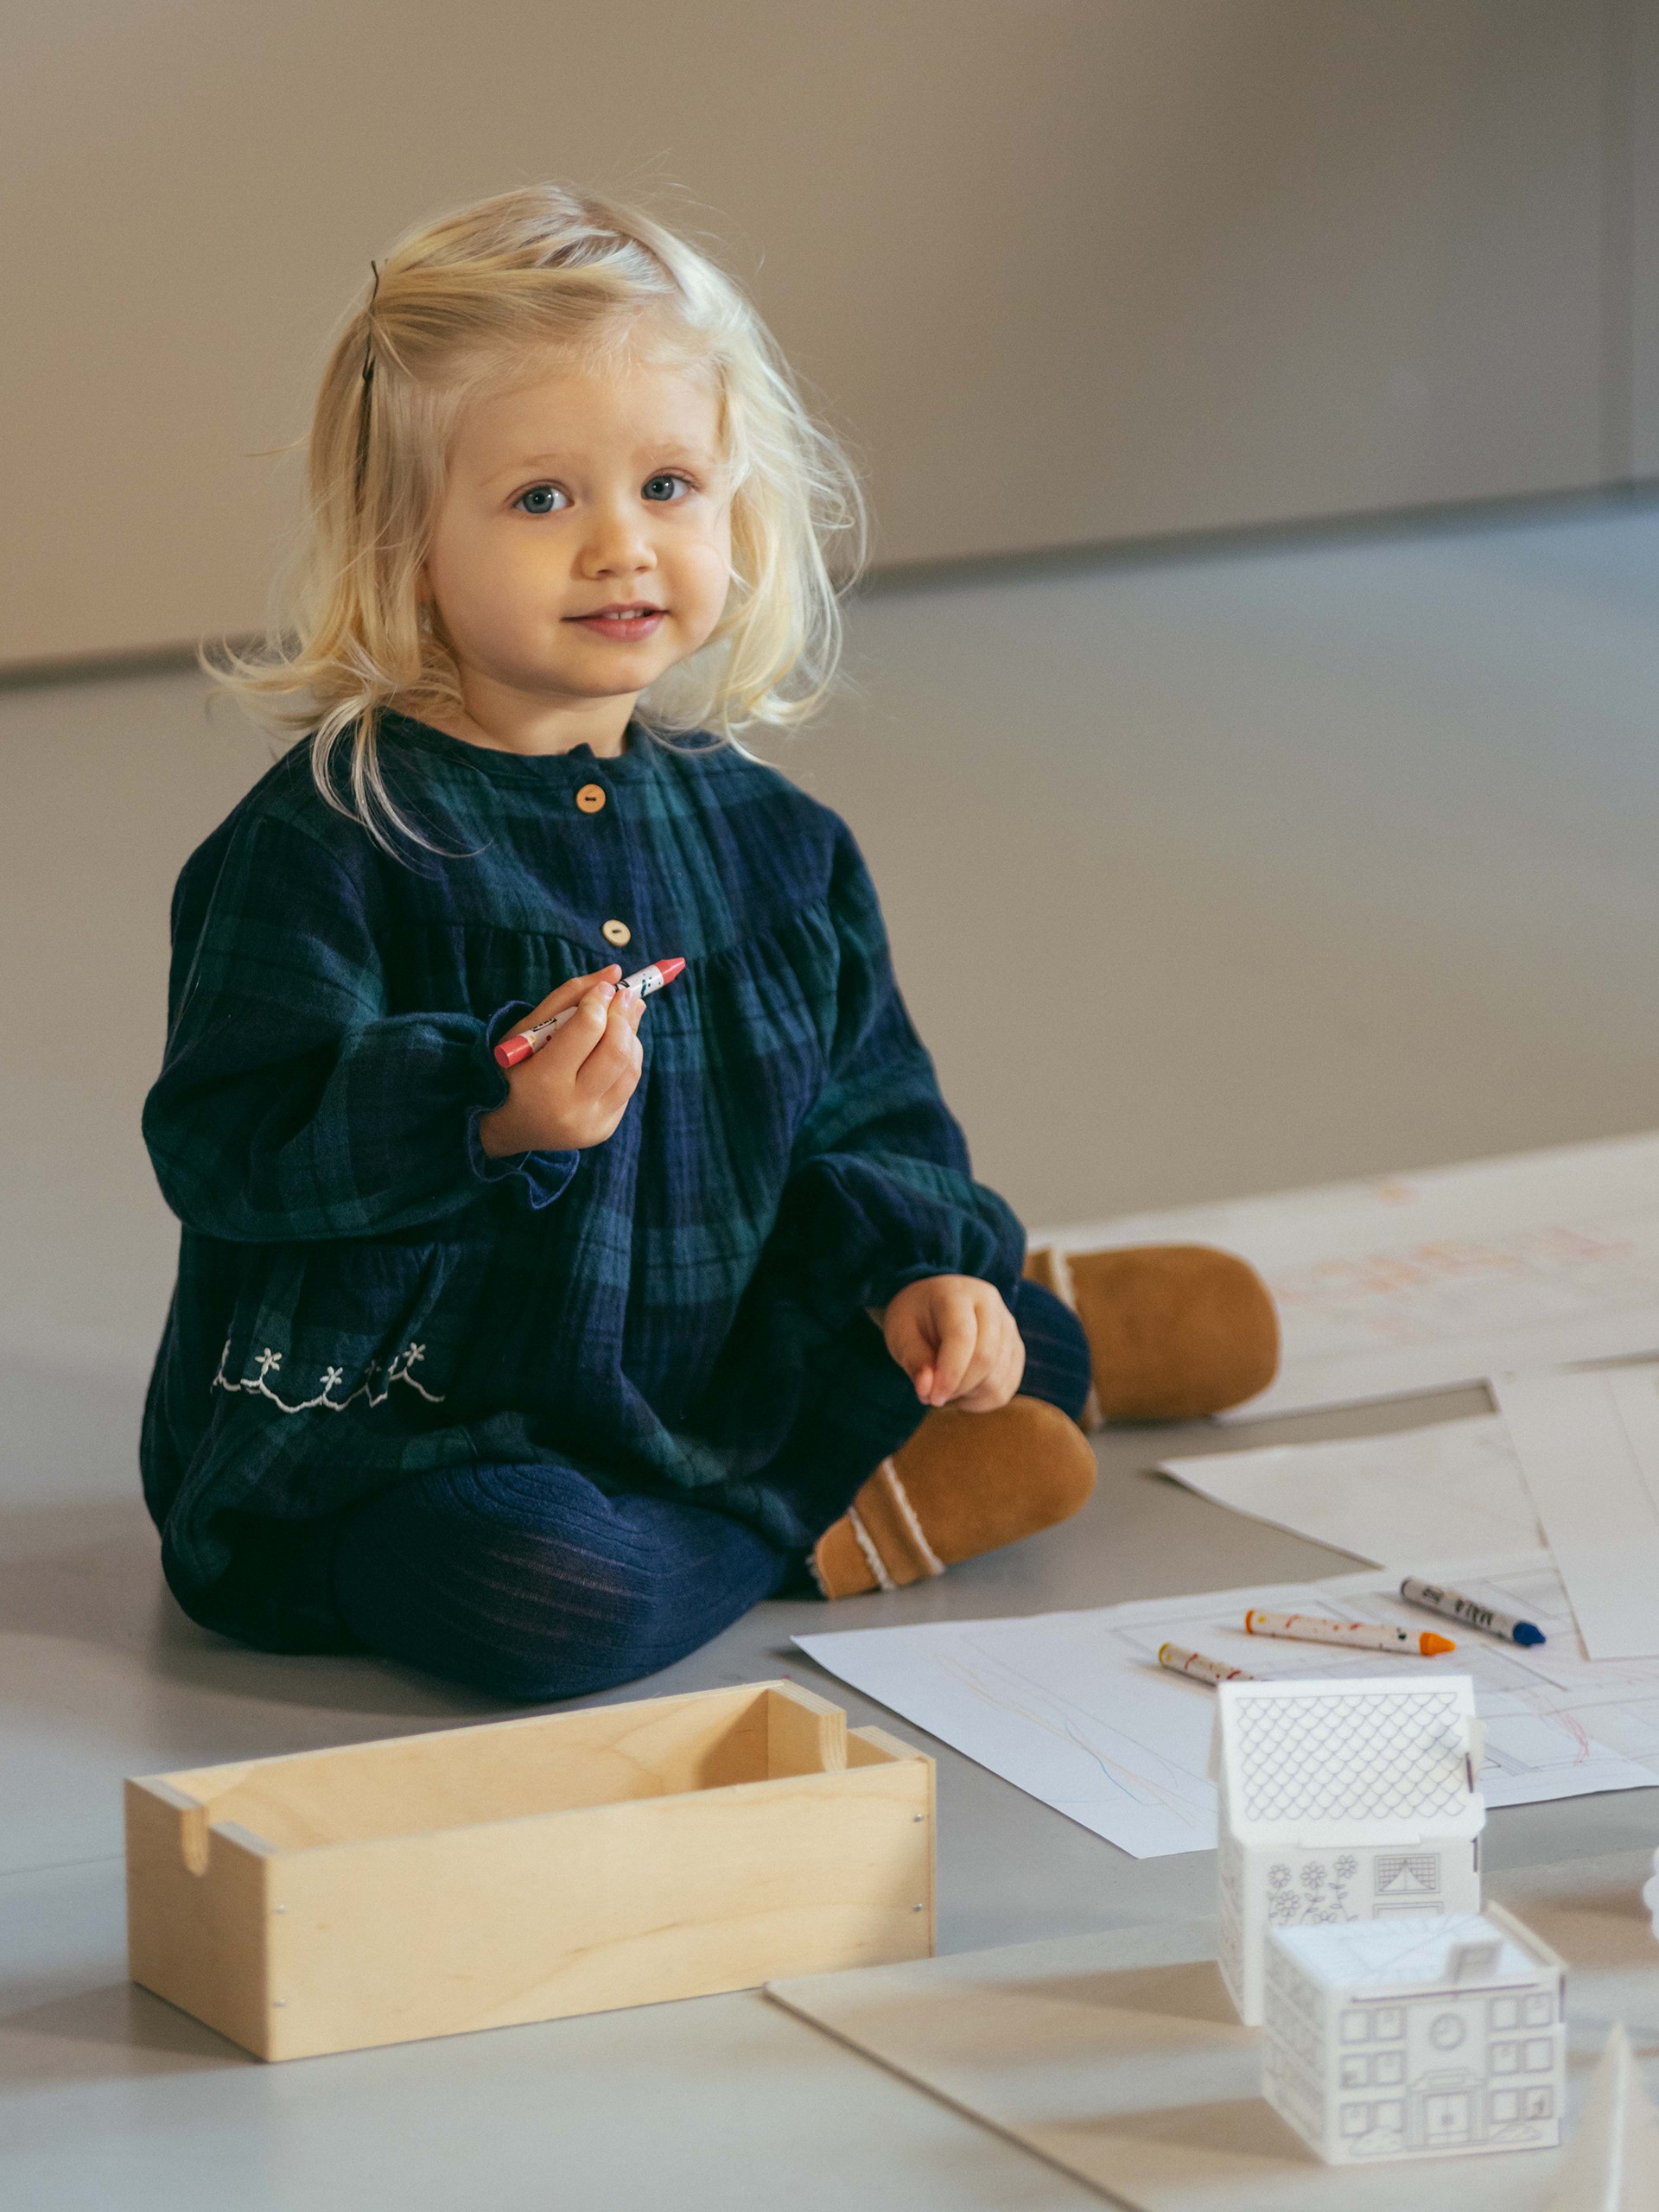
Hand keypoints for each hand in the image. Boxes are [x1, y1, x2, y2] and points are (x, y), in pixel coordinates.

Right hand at [476, 965, 645, 1155]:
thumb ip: (569, 996)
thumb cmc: (514, 1067)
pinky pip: (628, 1086)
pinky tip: (614, 1047)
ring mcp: (592, 1123)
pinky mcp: (605, 1129)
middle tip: (625, 995)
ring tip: (622, 1019)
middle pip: (616, 1051)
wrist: (509, 1125)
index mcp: (544, 1080)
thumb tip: (615, 974)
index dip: (601, 1001)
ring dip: (631, 1036)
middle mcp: (571, 1107)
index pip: (587, 1029)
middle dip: (625, 1016)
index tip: (605, 987)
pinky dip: (627, 1059)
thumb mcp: (526, 1030)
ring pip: (630, 1068)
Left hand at [881, 1275, 1025, 1411]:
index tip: (931, 1398)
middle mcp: (991, 1306)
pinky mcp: (1016, 1349)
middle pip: (985, 1358)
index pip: (962, 1337)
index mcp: (958, 1294)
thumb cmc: (915, 1318)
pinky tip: (962, 1388)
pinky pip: (1005, 1388)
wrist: (935, 1305)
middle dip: (957, 1387)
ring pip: (997, 1379)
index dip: (949, 1373)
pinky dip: (981, 1400)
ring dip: (968, 1394)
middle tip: (933, 1394)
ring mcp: (1008, 1327)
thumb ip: (913, 1360)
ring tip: (945, 1385)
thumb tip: (927, 1391)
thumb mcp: (900, 1333)